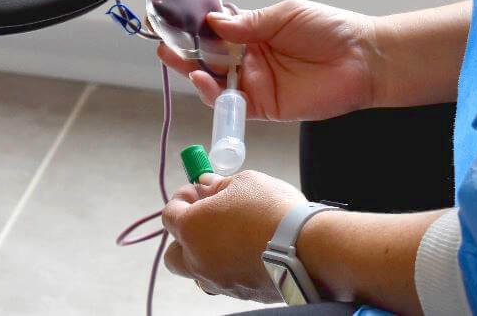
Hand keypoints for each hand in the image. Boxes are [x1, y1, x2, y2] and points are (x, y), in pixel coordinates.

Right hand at [157, 0, 378, 121]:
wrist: (363, 60)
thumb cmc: (330, 30)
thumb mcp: (285, 15)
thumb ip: (248, 24)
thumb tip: (214, 22)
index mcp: (256, 33)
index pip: (218, 32)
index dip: (197, 29)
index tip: (175, 23)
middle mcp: (252, 59)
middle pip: (212, 58)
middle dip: (188, 53)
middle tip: (165, 46)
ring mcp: (258, 84)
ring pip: (218, 82)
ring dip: (195, 73)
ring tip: (177, 61)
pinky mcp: (266, 107)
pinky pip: (234, 105)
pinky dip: (216, 95)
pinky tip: (204, 81)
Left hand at [162, 170, 303, 302]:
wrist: (307, 248)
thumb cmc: (272, 210)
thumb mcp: (244, 182)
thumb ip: (219, 185)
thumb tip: (207, 185)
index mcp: (191, 229)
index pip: (169, 214)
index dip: (182, 198)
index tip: (196, 190)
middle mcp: (197, 260)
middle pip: (174, 253)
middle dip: (184, 235)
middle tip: (205, 216)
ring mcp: (217, 281)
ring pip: (197, 271)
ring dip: (205, 253)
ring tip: (230, 235)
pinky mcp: (239, 294)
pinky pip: (223, 279)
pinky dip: (228, 265)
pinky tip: (248, 250)